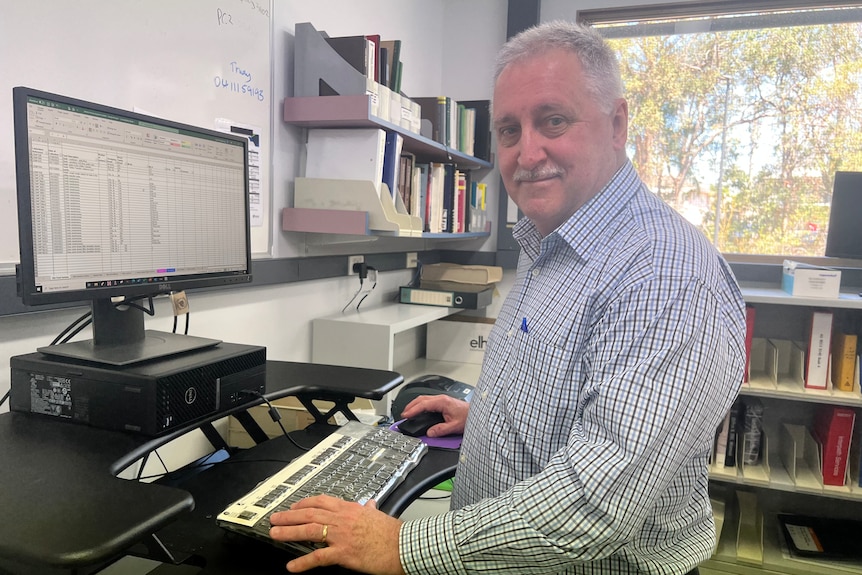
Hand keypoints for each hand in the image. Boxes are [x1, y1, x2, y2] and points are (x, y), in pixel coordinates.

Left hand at [269, 495, 404, 574]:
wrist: (402, 545)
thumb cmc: (391, 532)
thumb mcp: (377, 514)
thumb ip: (369, 508)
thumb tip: (370, 503)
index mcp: (349, 508)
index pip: (320, 501)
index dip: (303, 503)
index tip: (292, 507)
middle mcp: (342, 519)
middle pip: (309, 514)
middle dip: (289, 516)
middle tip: (274, 519)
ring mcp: (341, 536)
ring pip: (309, 530)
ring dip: (289, 532)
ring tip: (274, 534)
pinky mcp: (343, 553)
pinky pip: (319, 557)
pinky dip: (303, 562)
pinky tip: (292, 566)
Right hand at [400, 394, 469, 436]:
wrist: (477, 413)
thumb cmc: (468, 416)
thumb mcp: (454, 426)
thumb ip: (441, 430)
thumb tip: (430, 432)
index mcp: (442, 402)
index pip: (423, 404)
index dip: (413, 410)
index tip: (406, 415)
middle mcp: (441, 399)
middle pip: (421, 399)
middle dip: (410, 406)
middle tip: (403, 414)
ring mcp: (442, 400)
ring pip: (424, 399)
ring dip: (415, 405)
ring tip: (408, 412)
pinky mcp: (443, 402)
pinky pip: (428, 402)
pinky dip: (420, 406)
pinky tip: (419, 411)